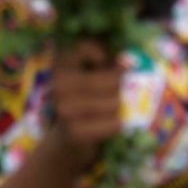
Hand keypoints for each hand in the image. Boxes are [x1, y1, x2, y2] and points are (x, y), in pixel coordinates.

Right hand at [48, 40, 123, 168]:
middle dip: (119, 87)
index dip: (104, 56)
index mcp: (60, 65)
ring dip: (119, 107)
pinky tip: (109, 124)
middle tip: (114, 94)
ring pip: (115, 102)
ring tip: (110, 110)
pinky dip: (118, 124)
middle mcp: (58, 85)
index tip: (104, 64)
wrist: (68, 140)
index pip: (86, 47)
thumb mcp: (92, 75)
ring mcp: (64, 109)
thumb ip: (108, 63)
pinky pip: (114, 123)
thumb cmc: (86, 100)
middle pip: (111, 79)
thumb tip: (129, 60)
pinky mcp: (75, 131)